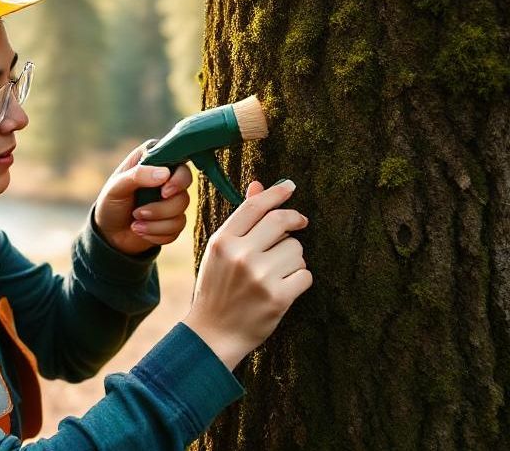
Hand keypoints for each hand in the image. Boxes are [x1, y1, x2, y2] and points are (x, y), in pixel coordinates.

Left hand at [94, 140, 192, 255]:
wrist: (110, 234)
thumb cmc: (111, 203)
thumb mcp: (116, 187)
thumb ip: (138, 175)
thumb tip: (164, 174)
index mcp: (153, 160)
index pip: (178, 158)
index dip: (177, 177)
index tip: (164, 192)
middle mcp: (167, 176)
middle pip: (185, 184)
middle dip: (164, 205)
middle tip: (141, 212)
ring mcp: (173, 198)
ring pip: (181, 209)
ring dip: (155, 221)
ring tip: (135, 222)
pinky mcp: (175, 219)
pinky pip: (177, 227)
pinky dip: (156, 232)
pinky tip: (140, 230)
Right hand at [182, 179, 311, 370]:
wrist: (213, 334)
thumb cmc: (218, 289)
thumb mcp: (220, 252)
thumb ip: (241, 220)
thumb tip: (258, 185)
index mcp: (222, 242)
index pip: (254, 207)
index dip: (276, 194)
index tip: (290, 187)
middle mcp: (240, 256)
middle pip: (280, 221)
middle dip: (294, 221)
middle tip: (299, 224)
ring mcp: (259, 276)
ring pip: (296, 250)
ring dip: (293, 258)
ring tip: (276, 272)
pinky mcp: (278, 297)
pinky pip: (305, 275)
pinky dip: (299, 280)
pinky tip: (283, 288)